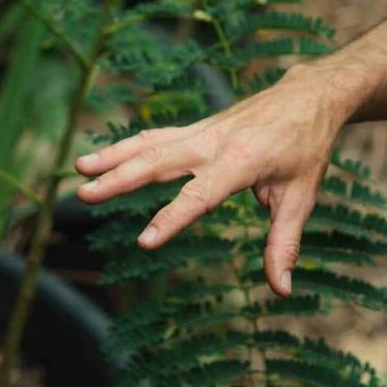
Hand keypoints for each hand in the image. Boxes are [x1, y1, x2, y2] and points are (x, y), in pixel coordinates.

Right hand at [71, 65, 352, 295]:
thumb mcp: (301, 197)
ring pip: (150, 145)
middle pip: (160, 163)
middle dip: (121, 179)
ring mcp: (203, 132)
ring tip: (78, 169)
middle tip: (85, 196)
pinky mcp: (198, 129)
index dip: (172, 218)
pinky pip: (157, 137)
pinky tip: (101, 157)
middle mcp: (214, 143)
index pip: (200, 195)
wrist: (308, 96)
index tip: (144, 242)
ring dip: (113, 157)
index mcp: (241, 162)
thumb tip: (283, 289)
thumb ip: (284, 243)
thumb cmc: (306, 148)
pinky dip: (127, 145)